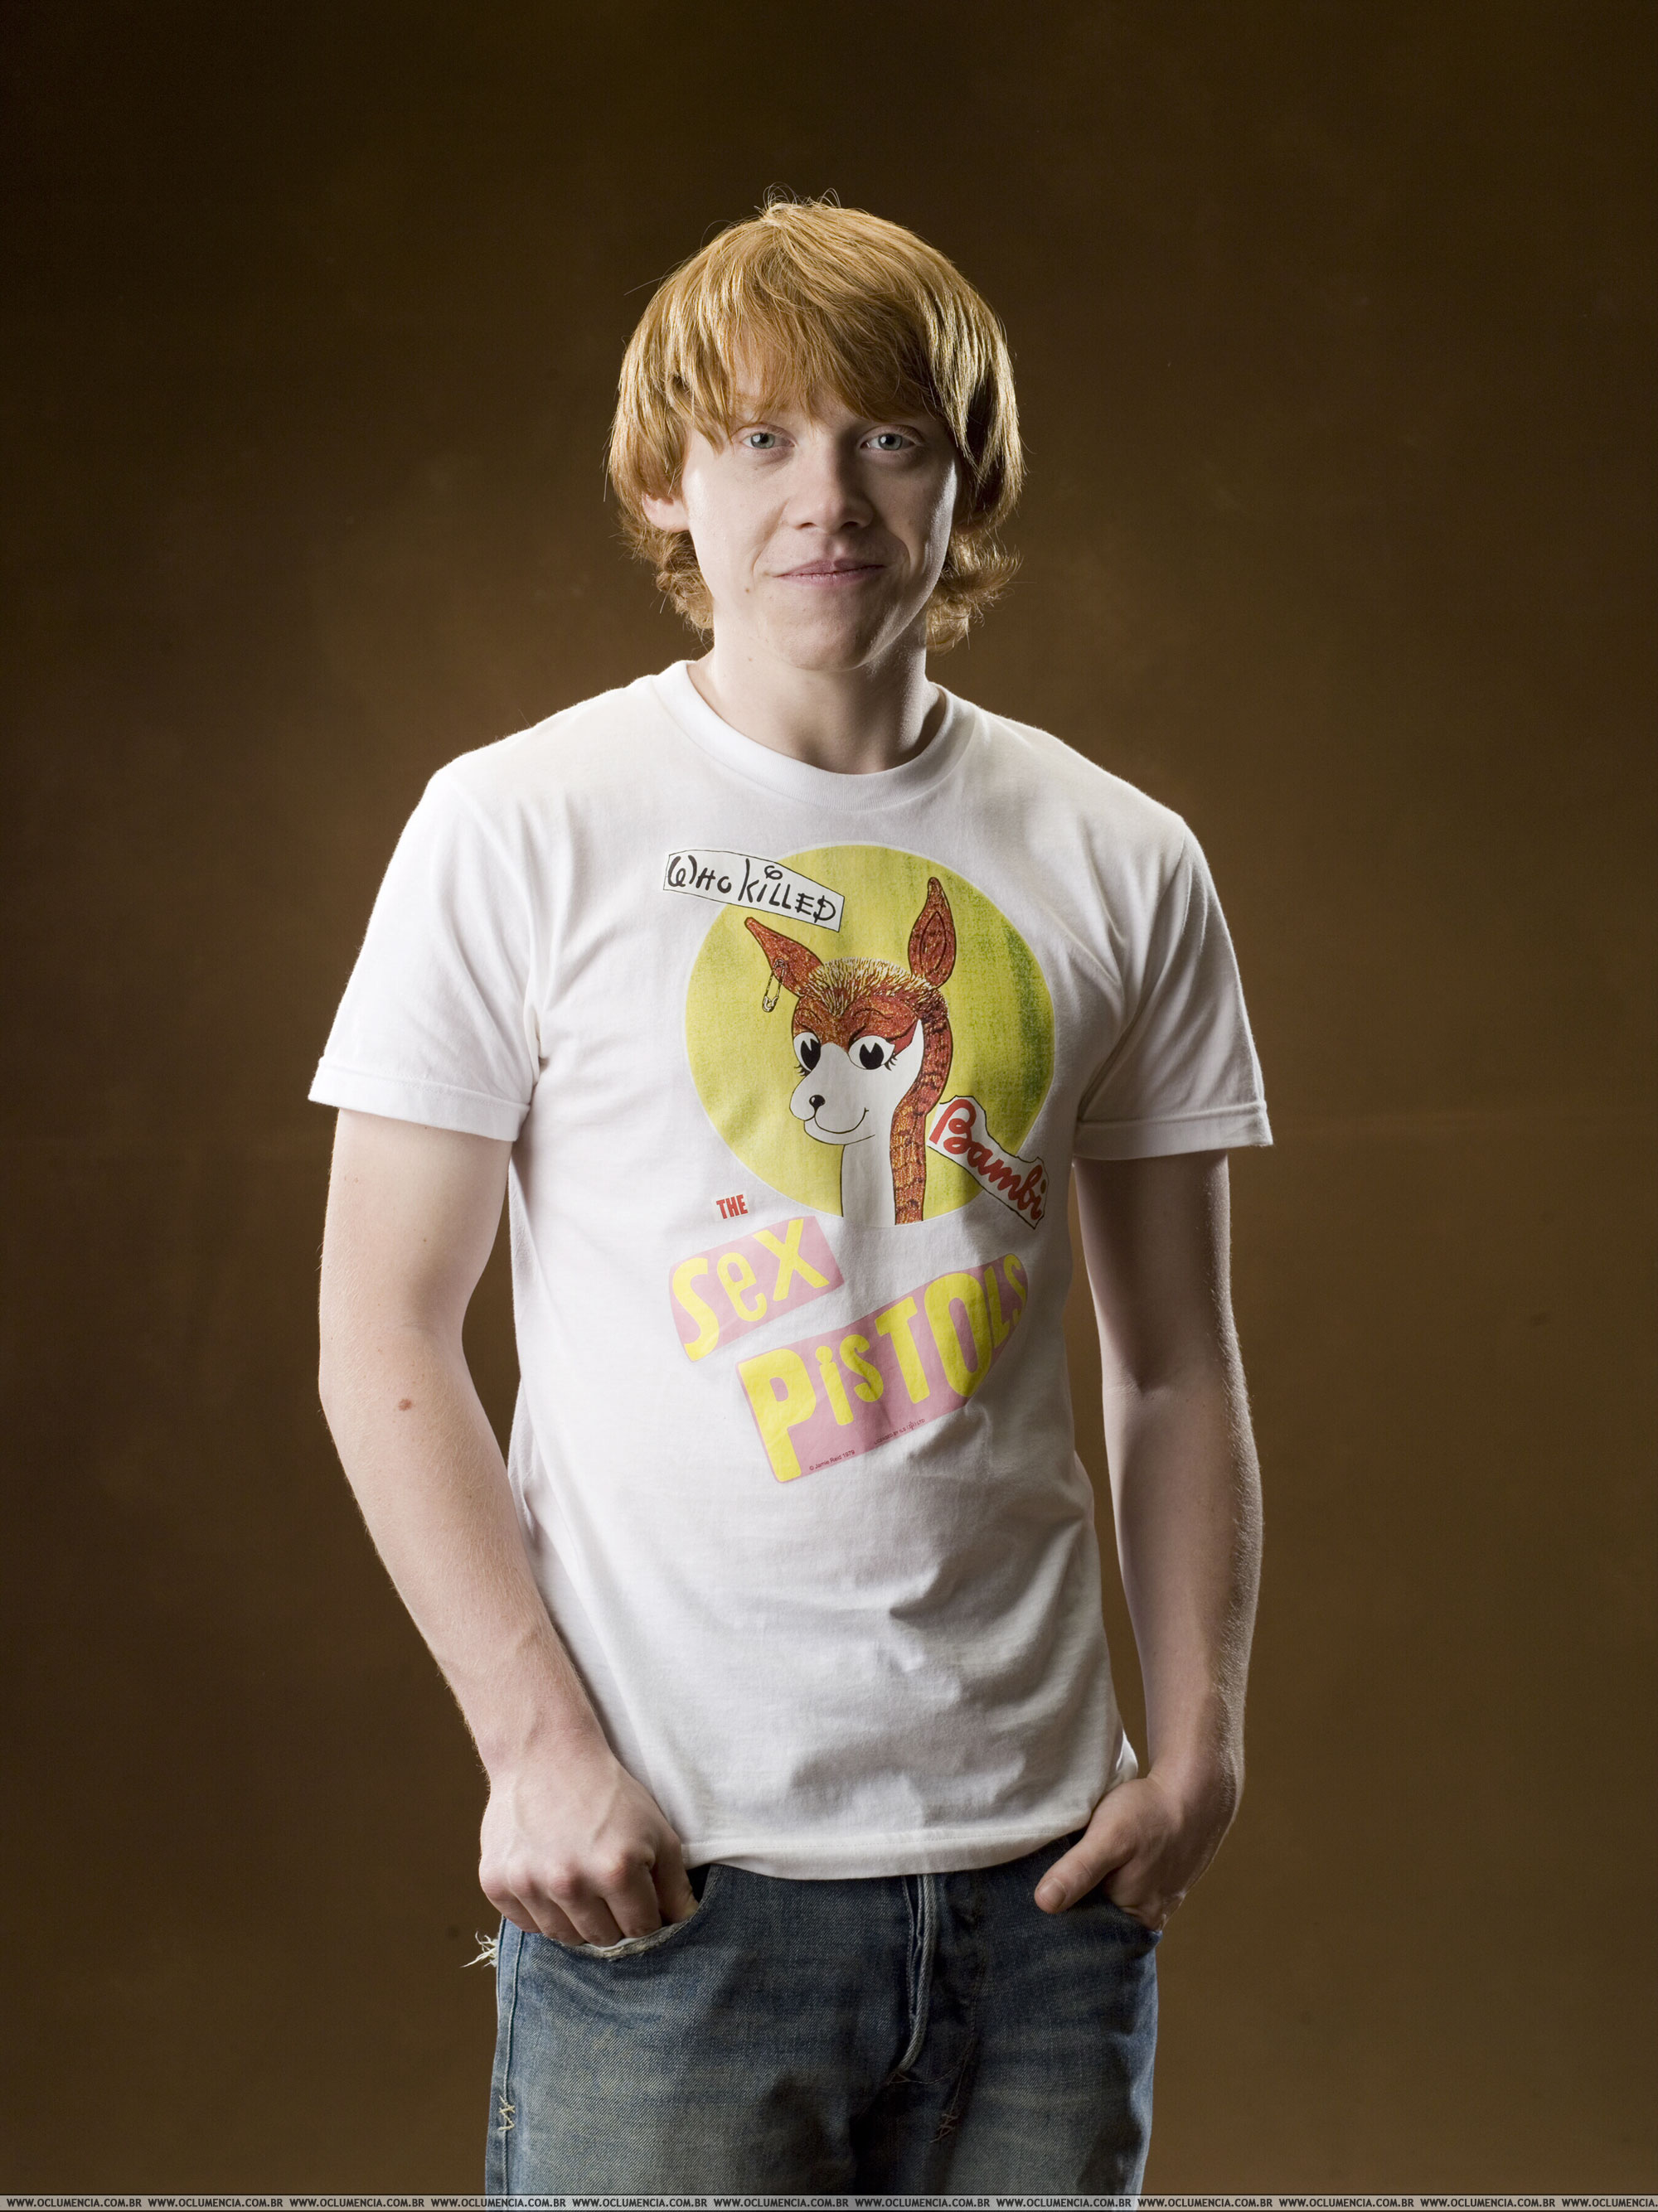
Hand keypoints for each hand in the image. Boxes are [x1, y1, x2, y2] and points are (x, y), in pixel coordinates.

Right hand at [479, 1735, 697, 1945]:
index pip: (641, 1928)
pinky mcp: (497, 1883)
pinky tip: (549, 1878)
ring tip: (580, 1882)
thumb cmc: (607, 1792)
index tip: (640, 1897)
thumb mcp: (657, 1828)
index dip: (645, 1914)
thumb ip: (674, 1882)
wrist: (545, 1754)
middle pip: (602, 1938)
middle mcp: (569, 1882)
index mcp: (615, 1869)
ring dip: (577, 1920)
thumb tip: (682, 1921)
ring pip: (563, 1937)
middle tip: (608, 1888)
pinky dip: (541, 1911)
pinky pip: (527, 1925)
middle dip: (613, 1920)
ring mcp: (528, 1884)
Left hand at [1033, 1762, 1238, 1930]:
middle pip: (1094, 1923)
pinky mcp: (1153, 1882)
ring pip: (1106, 1905)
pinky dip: (1102, 1880)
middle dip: (1069, 1909)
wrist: (1195, 1791)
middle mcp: (1144, 1918)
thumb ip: (1078, 1870)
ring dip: (1085, 1892)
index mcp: (1133, 1920)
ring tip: (1058, 1874)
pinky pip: (1119, 1891)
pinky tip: (1089, 1863)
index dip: (1054, 1924)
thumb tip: (1043, 1904)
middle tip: (1035, 1887)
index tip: (1026, 1908)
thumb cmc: (1150, 1813)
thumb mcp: (1109, 1837)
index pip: (1082, 1938)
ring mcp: (1151, 1901)